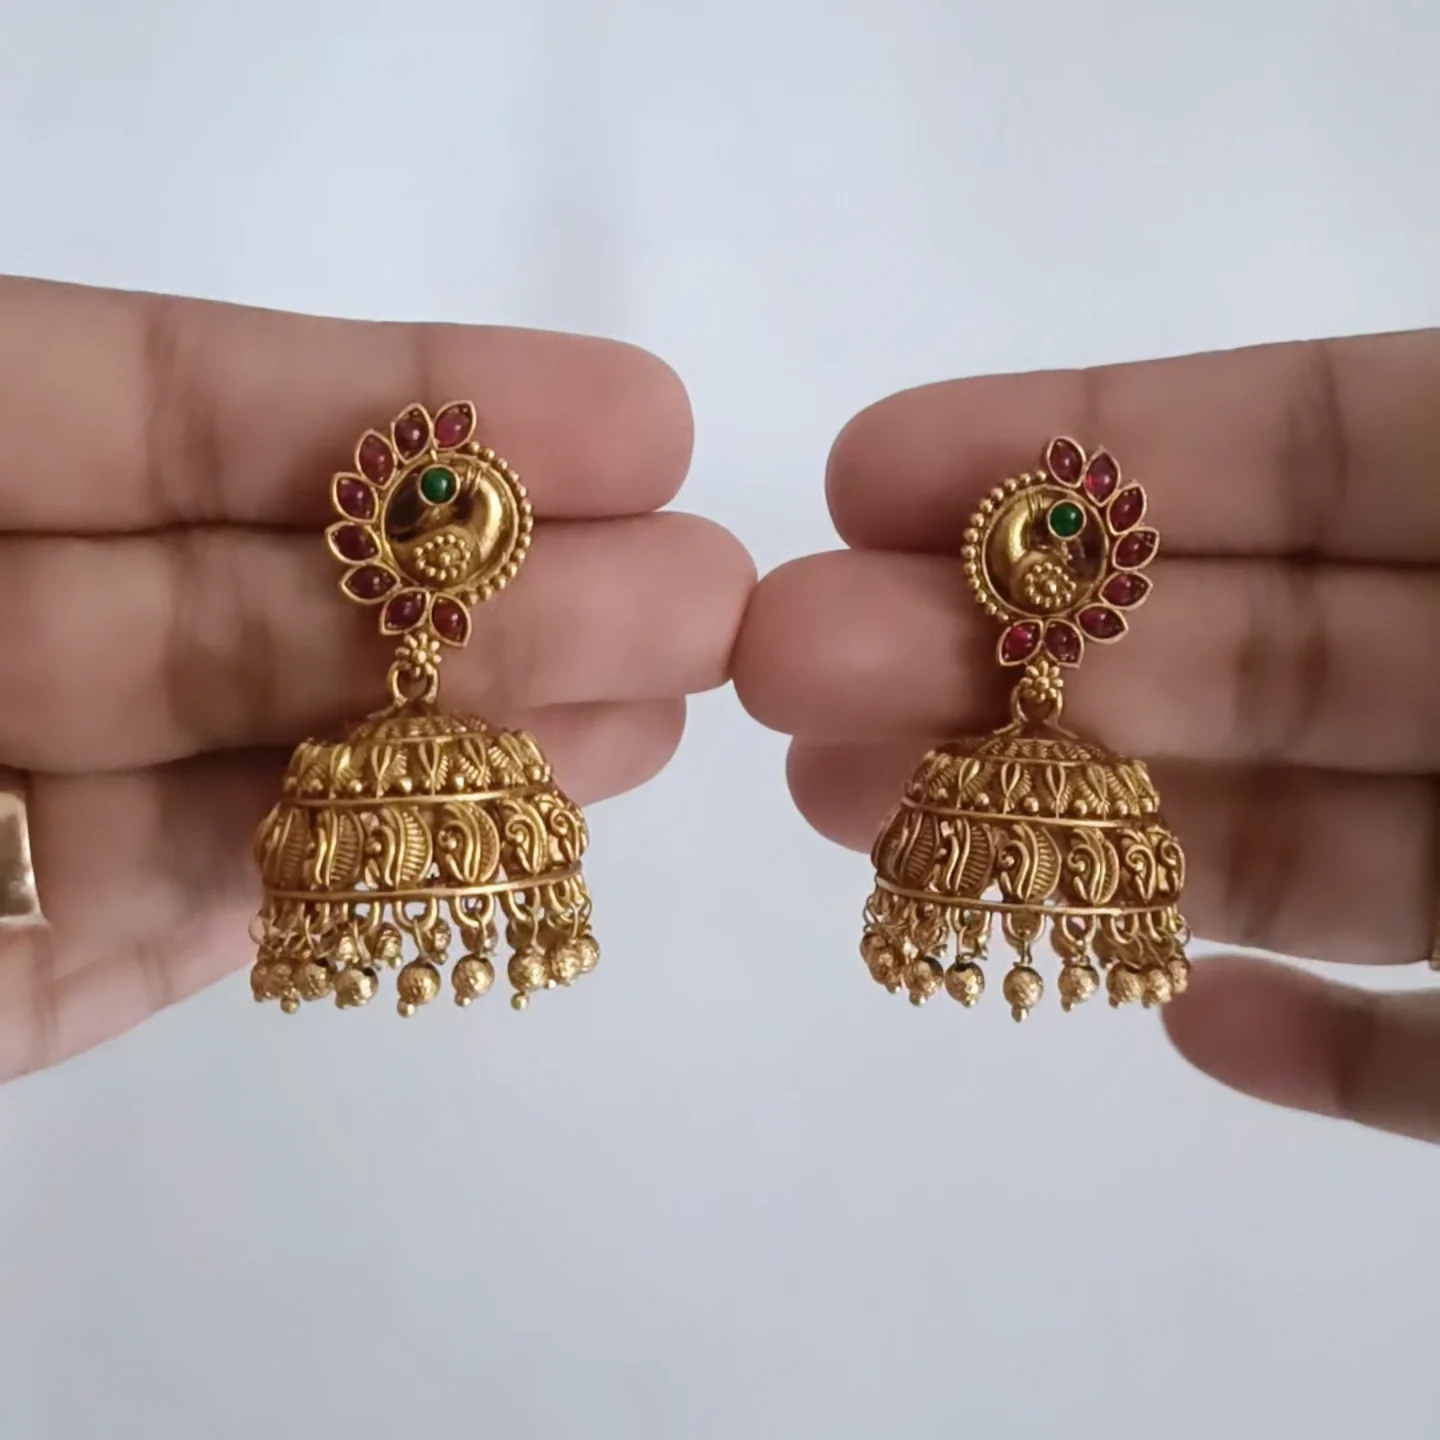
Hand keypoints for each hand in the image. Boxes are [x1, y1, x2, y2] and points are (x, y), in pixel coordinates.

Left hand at [0, 277, 753, 1078]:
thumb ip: (34, 443)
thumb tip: (343, 493)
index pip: (159, 407)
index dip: (394, 402)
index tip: (624, 420)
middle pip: (255, 582)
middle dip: (491, 578)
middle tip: (706, 585)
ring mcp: (8, 798)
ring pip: (271, 741)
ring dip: (484, 711)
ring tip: (682, 683)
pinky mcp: (28, 965)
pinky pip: (214, 897)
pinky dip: (384, 856)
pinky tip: (548, 802)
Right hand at [735, 332, 1439, 1142]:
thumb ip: (1412, 463)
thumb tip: (1147, 548)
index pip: (1323, 451)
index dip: (1092, 448)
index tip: (871, 470)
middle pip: (1265, 658)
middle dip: (1013, 649)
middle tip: (792, 655)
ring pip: (1316, 849)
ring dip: (1085, 837)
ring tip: (852, 812)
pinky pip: (1437, 1059)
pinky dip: (1319, 1048)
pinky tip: (1185, 1018)